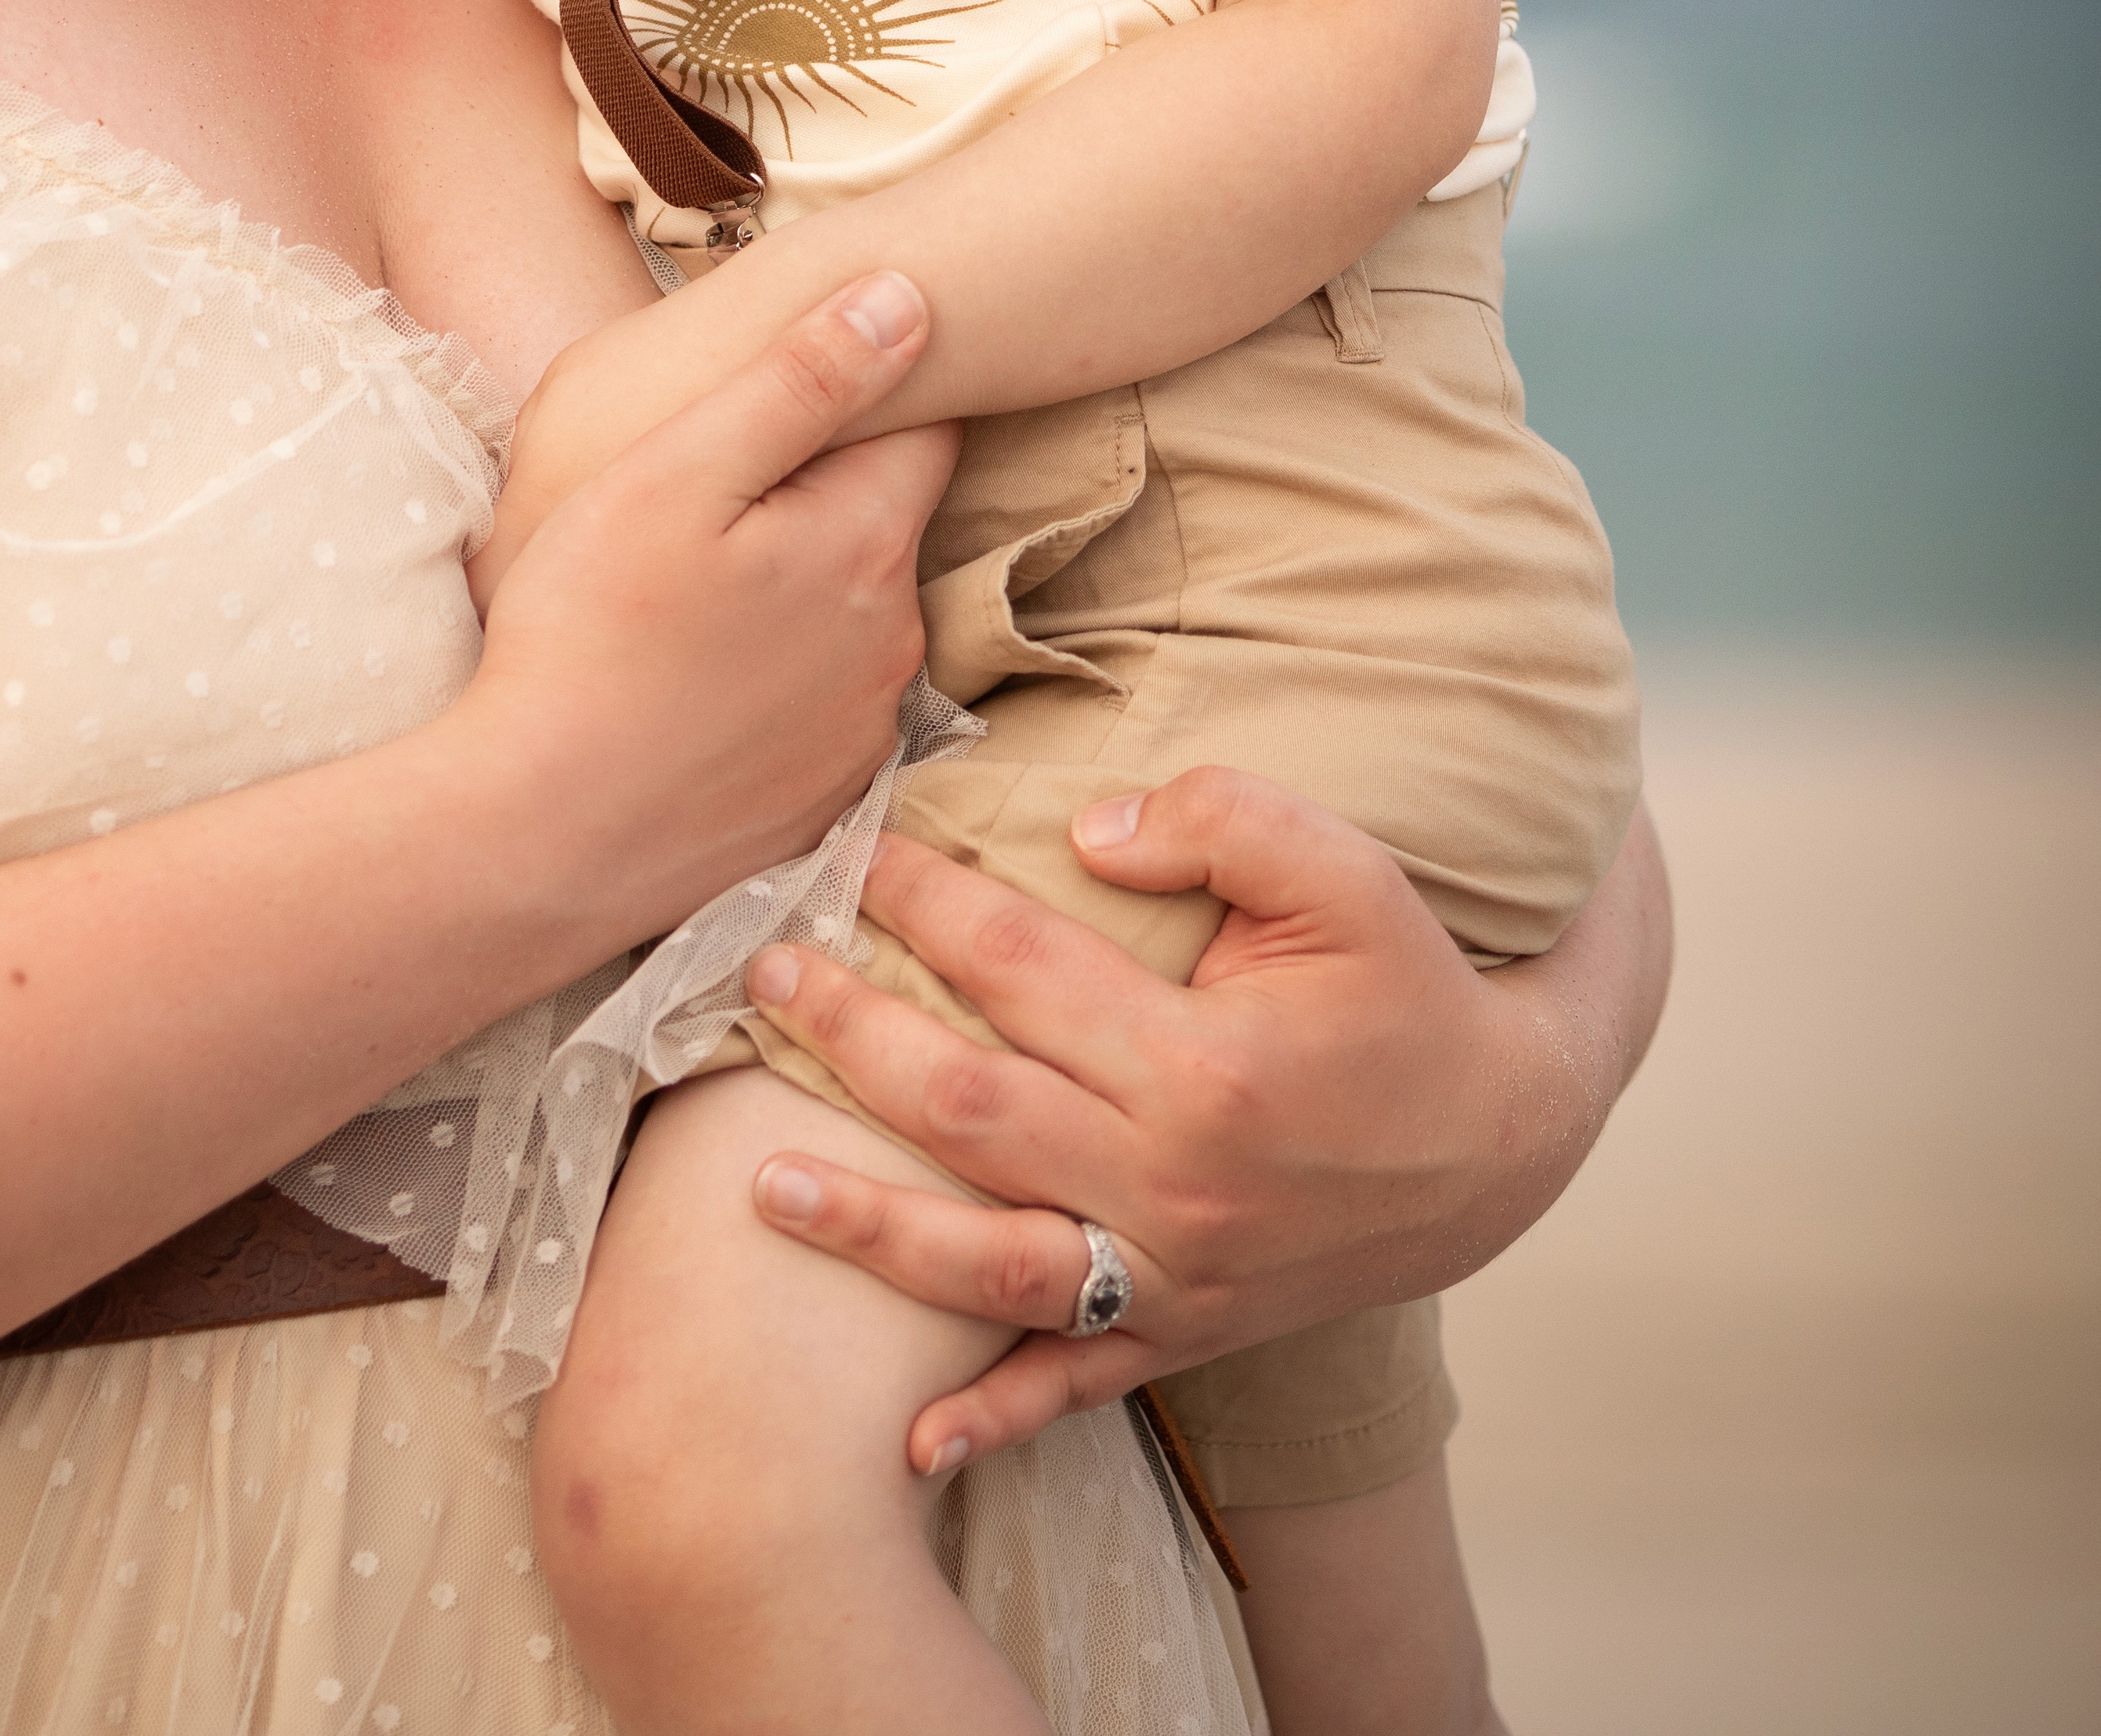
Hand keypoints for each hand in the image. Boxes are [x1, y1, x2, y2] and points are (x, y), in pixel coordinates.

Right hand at [463, 284, 960, 941]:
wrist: (536, 837)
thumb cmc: (587, 635)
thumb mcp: (674, 472)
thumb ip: (801, 380)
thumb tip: (914, 296)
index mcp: (866, 542)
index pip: (923, 426)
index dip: (871, 391)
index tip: (804, 388)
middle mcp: (897, 641)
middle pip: (884, 522)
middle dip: (821, 496)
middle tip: (707, 497)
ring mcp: (863, 731)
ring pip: (853, 617)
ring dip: (799, 592)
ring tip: (687, 598)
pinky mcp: (824, 800)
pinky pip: (823, 705)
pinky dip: (779, 682)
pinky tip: (696, 684)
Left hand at [741, 772, 1670, 1474]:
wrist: (1500, 1139)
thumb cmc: (1410, 986)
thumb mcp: (1345, 871)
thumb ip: (1219, 820)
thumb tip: (1084, 827)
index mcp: (1203, 1064)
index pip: (1019, 966)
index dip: (927, 902)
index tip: (859, 853)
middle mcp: (1174, 1185)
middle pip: (969, 1107)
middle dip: (852, 1036)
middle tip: (766, 974)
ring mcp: (1174, 1275)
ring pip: (989, 1261)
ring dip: (869, 1227)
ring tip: (761, 1184)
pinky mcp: (1186, 1332)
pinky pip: (1076, 1385)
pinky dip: (994, 1417)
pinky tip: (911, 1440)